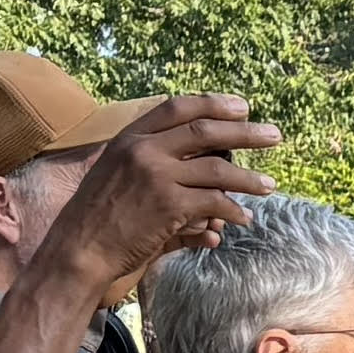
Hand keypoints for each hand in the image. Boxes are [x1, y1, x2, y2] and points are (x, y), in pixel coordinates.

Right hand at [33, 95, 283, 305]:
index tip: (242, 107)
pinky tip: (243, 219)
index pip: (177, 107)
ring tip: (269, 186)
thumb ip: (152, 162)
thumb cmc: (98, 216)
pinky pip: (214, 203)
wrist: (79, 248)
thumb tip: (196, 170)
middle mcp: (144, 149)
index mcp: (130, 137)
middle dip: (246, 132)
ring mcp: (157, 176)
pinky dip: (233, 211)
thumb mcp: (116, 173)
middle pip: (206, 130)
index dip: (213, 104)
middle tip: (274, 135)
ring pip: (219, 169)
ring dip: (249, 178)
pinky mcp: (169, 205)